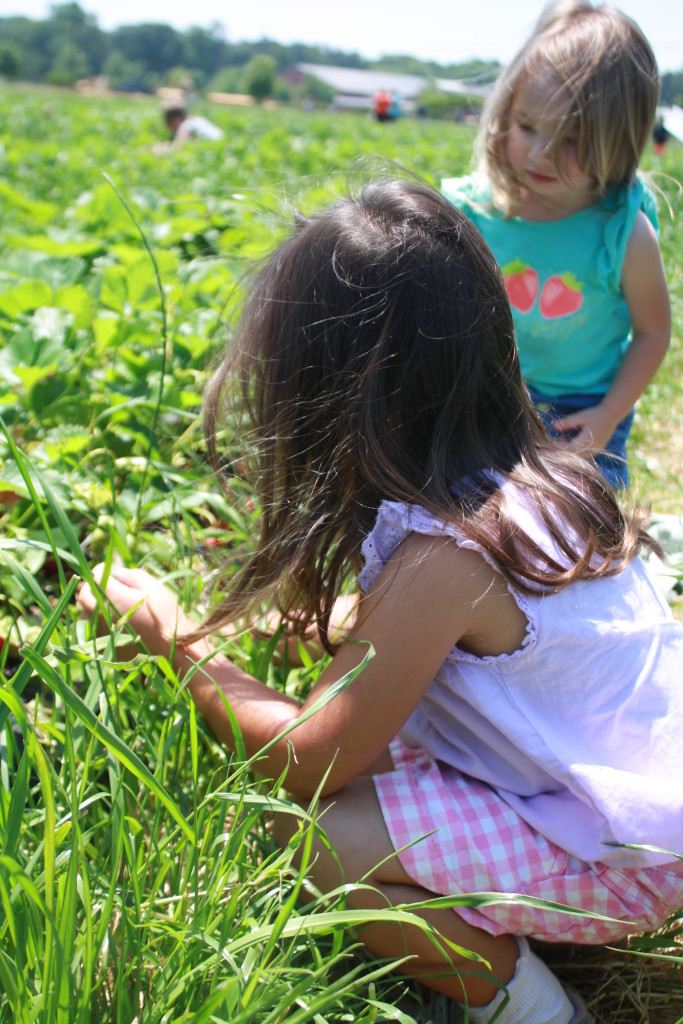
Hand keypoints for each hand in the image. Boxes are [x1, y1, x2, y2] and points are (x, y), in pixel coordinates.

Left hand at [78, 565, 193, 659]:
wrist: (172, 651)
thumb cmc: (165, 616)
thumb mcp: (152, 586)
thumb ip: (130, 575)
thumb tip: (117, 575)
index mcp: (111, 597)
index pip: (96, 576)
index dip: (104, 571)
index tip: (111, 572)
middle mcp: (99, 616)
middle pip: (85, 596)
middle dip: (94, 589)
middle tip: (108, 588)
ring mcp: (99, 635)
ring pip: (86, 616)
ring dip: (94, 608)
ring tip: (111, 608)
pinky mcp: (103, 651)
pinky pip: (93, 633)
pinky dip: (99, 626)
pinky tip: (114, 626)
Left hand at [552, 402, 617, 454]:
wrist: (612, 415)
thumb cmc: (595, 414)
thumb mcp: (580, 416)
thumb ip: (567, 422)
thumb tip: (553, 426)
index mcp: (585, 441)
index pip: (567, 450)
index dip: (556, 448)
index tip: (547, 446)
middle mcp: (590, 450)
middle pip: (571, 456)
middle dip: (561, 450)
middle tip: (557, 439)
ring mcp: (594, 452)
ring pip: (577, 458)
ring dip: (568, 451)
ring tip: (563, 438)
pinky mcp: (596, 452)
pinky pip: (583, 456)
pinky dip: (576, 452)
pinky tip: (572, 441)